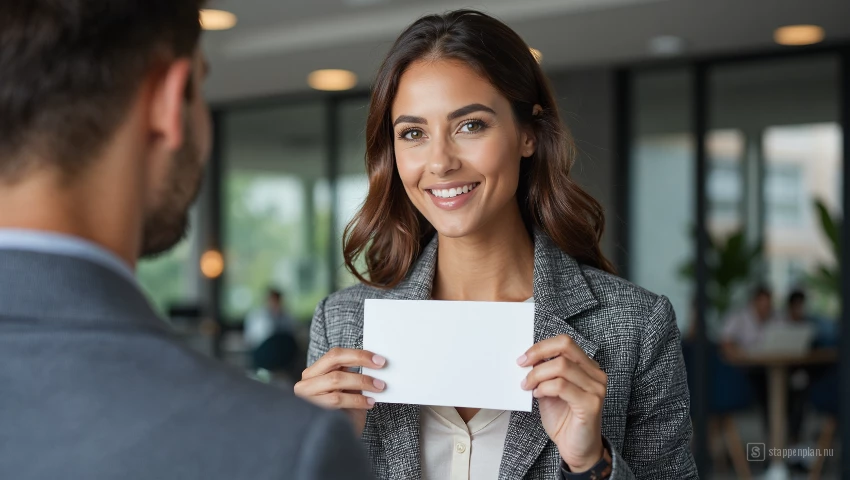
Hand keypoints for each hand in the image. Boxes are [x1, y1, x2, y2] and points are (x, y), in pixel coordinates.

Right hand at [295, 347, 385, 435]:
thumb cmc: (343, 414)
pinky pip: (337, 399)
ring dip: (362, 381)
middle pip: (334, 361)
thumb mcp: (348, 391)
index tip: (378, 359)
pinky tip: (370, 402)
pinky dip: (357, 400)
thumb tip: (375, 363)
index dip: (358, 354)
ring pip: (336, 380)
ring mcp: (308, 396)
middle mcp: (306, 382)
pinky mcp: (313, 410)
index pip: (335, 355)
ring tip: (379, 387)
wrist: (334, 444)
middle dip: (360, 361)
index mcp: (314, 373)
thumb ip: (353, 376)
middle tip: (381, 366)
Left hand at [518, 335, 606, 471]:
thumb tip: (527, 358)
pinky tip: (538, 395)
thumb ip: (544, 373)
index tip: (523, 358)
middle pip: (565, 347)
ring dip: (537, 375)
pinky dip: (544, 388)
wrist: (577, 449)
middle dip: (538, 354)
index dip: (541, 346)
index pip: (565, 342)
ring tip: (528, 387)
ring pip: (561, 366)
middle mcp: (595, 374)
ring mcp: (596, 388)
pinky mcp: (591, 404)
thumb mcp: (550, 390)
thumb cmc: (564, 419)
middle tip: (521, 366)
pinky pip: (561, 386)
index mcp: (587, 367)